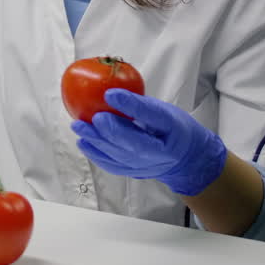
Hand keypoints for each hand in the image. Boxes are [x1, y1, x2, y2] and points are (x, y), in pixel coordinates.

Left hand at [70, 88, 226, 195]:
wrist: (186, 160)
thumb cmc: (174, 129)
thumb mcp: (166, 112)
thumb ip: (141, 105)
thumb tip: (110, 91)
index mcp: (173, 131)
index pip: (153, 116)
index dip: (131, 105)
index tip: (111, 93)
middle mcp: (160, 153)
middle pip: (134, 144)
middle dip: (111, 130)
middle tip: (94, 117)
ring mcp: (146, 167)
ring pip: (119, 157)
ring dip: (97, 141)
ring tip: (79, 126)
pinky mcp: (134, 173)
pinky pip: (113, 166)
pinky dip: (96, 154)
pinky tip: (83, 142)